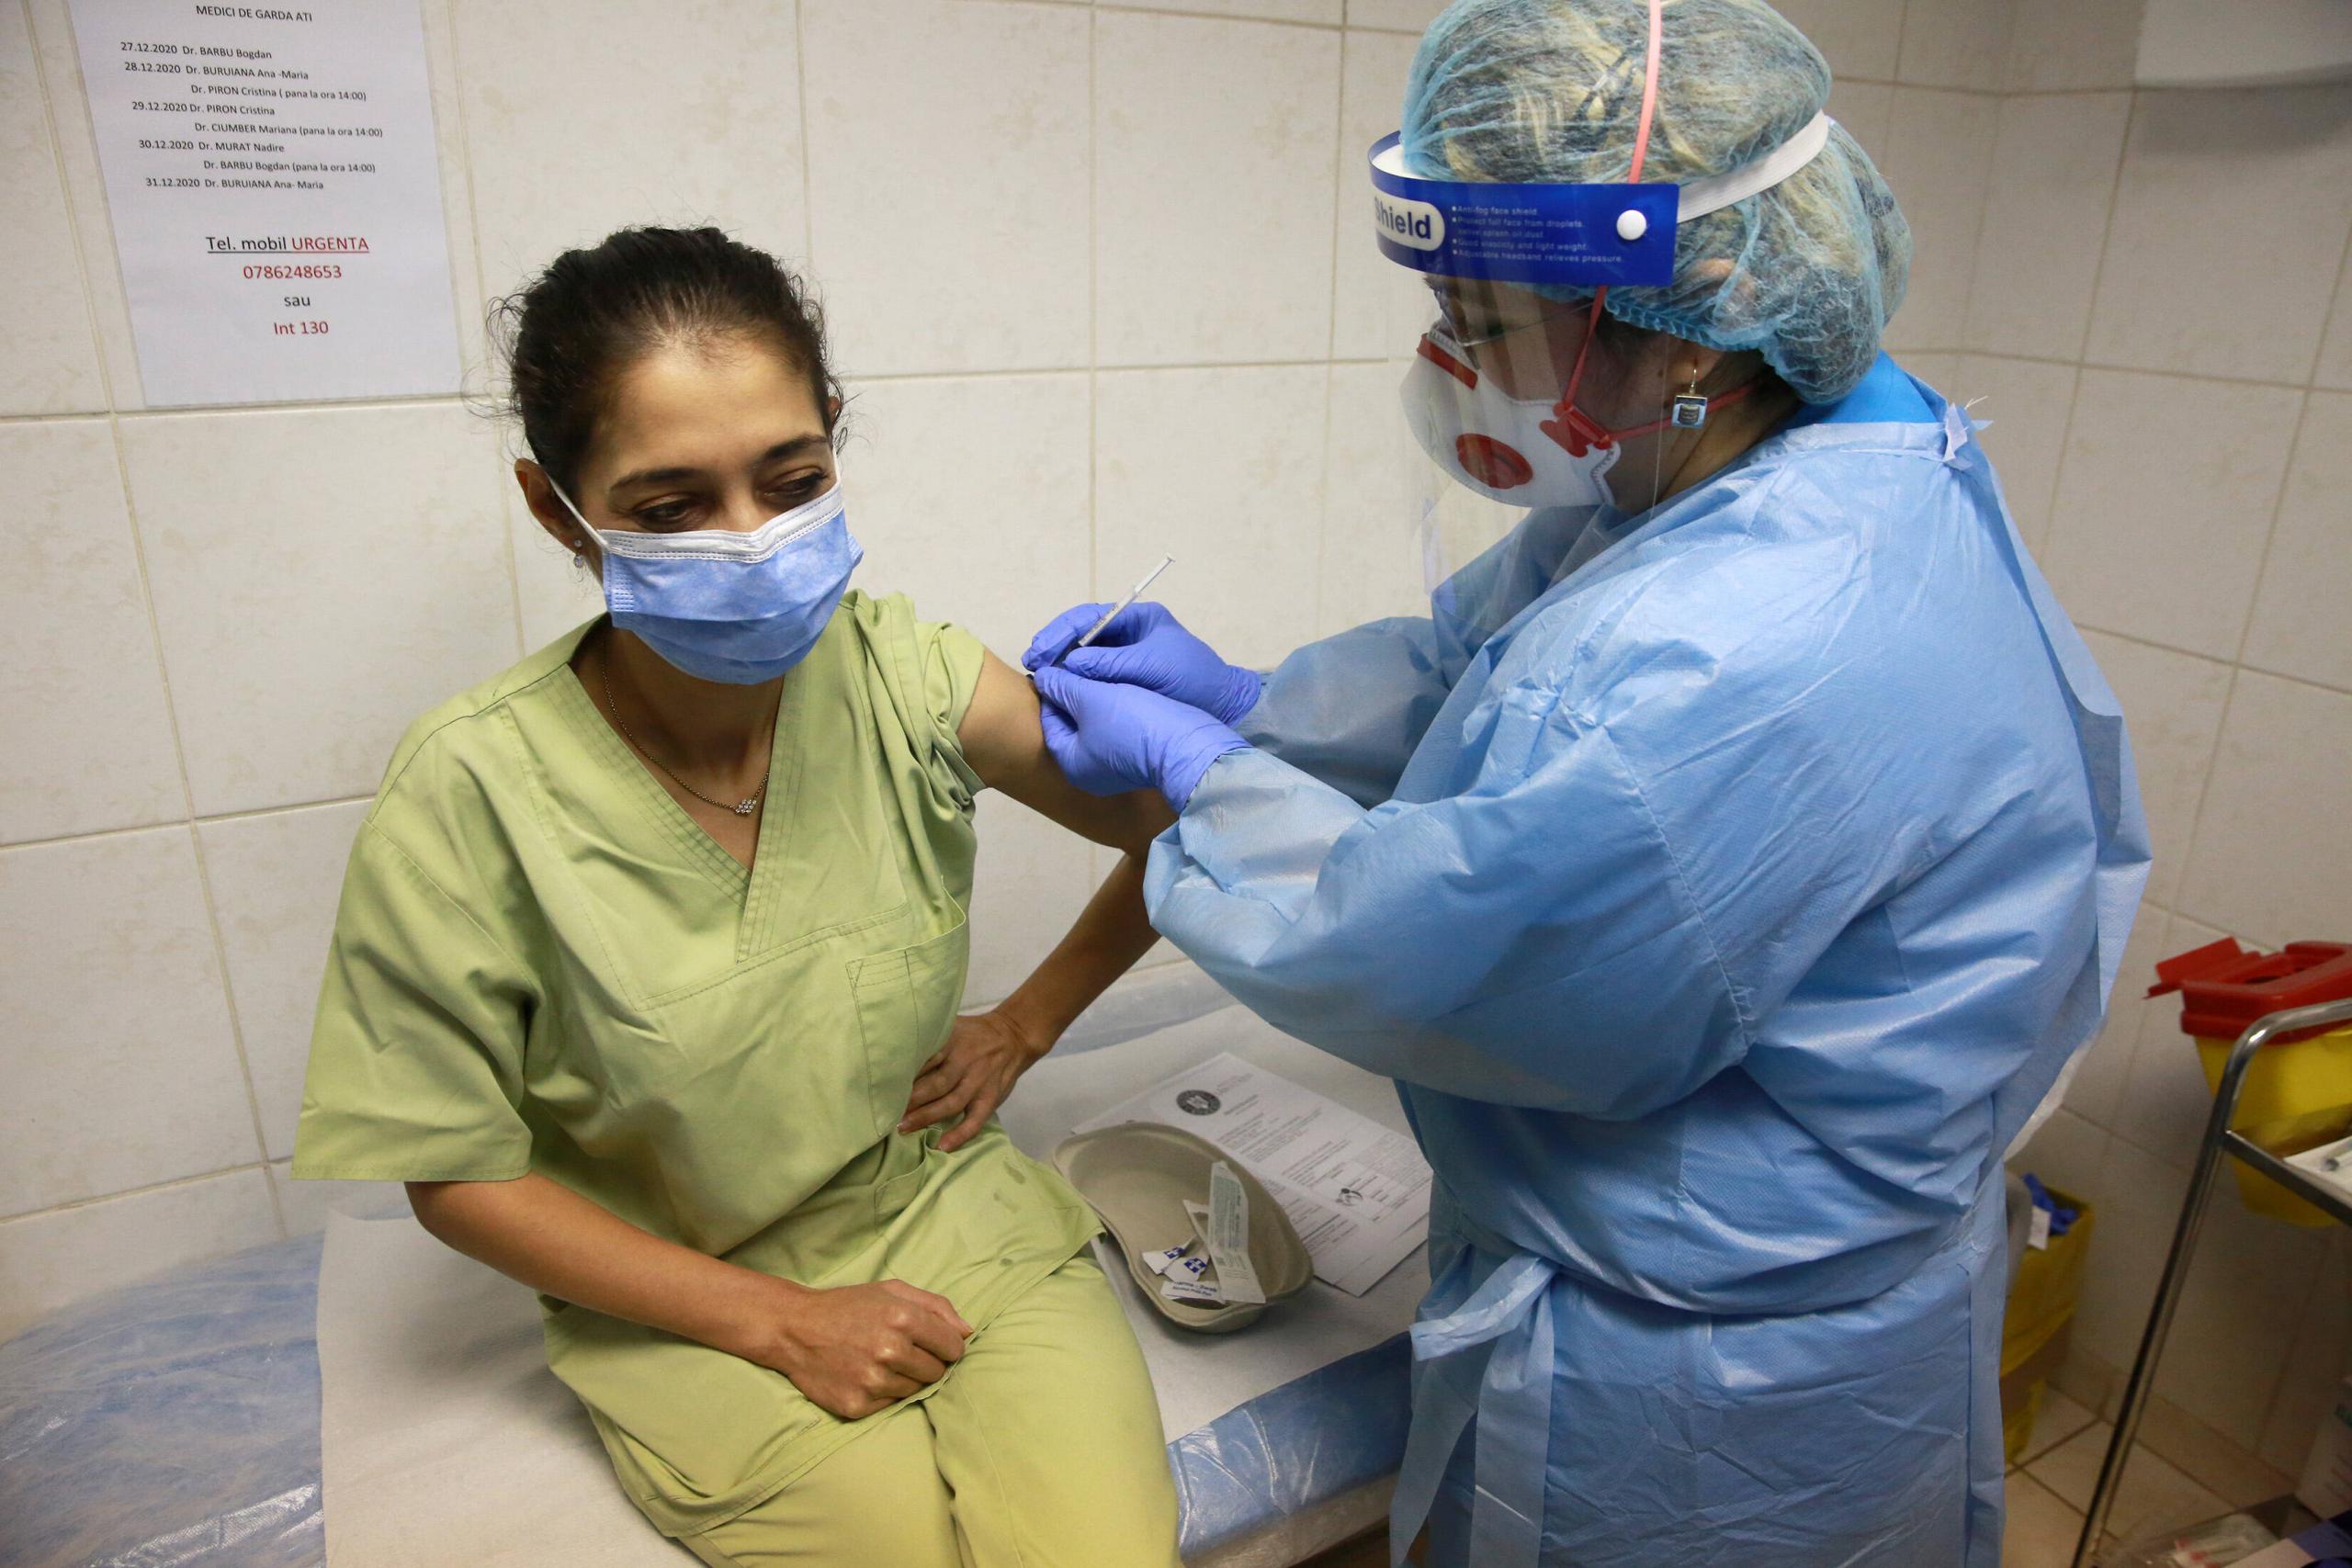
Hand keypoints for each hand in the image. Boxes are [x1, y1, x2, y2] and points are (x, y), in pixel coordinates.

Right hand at [741, 1277, 972, 1420]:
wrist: (795, 1328)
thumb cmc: (848, 1306)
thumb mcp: (892, 1290)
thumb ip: (936, 1306)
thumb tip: (968, 1332)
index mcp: (903, 1317)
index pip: (953, 1347)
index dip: (948, 1346)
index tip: (936, 1344)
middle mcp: (890, 1351)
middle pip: (937, 1372)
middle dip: (927, 1362)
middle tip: (903, 1350)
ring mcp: (873, 1381)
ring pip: (916, 1390)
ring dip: (906, 1377)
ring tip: (881, 1360)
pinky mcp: (858, 1406)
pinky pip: (891, 1404)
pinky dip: (884, 1392)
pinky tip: (865, 1374)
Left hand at [900, 1010, 1049, 1151]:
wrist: (1014, 1035)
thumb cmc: (973, 1033)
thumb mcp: (952, 1026)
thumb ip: (929, 1039)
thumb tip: (892, 1052)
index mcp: (952, 1041)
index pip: (925, 1058)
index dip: (904, 1074)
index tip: (882, 1086)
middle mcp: (965, 1061)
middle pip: (935, 1083)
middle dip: (910, 1099)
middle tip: (885, 1112)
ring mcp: (979, 1081)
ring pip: (951, 1102)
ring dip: (926, 1117)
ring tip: (903, 1127)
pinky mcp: (991, 1097)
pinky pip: (976, 1119)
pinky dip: (960, 1134)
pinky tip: (943, 1146)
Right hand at [1023, 602, 1261, 725]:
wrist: (1223, 708)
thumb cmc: (1194, 680)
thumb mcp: (1153, 666)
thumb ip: (1112, 663)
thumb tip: (1070, 664)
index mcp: (1136, 619)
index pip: (1088, 618)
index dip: (1060, 633)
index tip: (1040, 651)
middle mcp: (1126, 634)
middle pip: (1079, 635)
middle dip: (1054, 648)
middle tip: (1031, 663)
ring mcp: (1123, 658)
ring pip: (1081, 657)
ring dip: (1060, 666)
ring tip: (1040, 680)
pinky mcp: (1123, 682)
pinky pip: (1091, 678)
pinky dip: (1074, 683)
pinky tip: (1059, 693)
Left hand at [1031, 665, 1247, 810]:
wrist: (1188, 746)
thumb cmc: (1132, 722)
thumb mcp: (1091, 698)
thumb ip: (1062, 686)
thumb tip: (1042, 676)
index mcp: (1071, 764)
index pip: (1049, 721)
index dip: (1052, 690)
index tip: (1057, 665)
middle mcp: (1088, 775)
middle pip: (1072, 728)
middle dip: (1074, 697)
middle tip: (1077, 668)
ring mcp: (1114, 773)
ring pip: (1095, 730)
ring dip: (1095, 704)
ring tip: (1099, 675)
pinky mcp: (1137, 765)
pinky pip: (1116, 736)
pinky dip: (1114, 715)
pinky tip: (1122, 692)